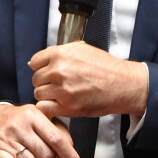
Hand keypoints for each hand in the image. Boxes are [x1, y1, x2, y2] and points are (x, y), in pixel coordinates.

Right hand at [0, 102, 82, 157]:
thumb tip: (68, 156)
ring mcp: (6, 138)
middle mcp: (19, 125)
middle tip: (38, 149)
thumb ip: (60, 134)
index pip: (56, 139)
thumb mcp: (43, 119)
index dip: (70, 155)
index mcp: (34, 115)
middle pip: (45, 155)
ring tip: (24, 151)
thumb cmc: (23, 121)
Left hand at [30, 40, 147, 119]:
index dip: (40, 67)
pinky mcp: (67, 107)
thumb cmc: (106, 68)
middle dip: (44, 81)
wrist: (123, 85)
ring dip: (47, 95)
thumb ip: (60, 52)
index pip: (34, 61)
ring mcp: (62, 90)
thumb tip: (41, 59)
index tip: (46, 71)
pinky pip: (44, 108)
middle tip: (56, 84)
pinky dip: (49, 108)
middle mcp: (59, 71)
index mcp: (61, 54)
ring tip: (60, 94)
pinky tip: (59, 104)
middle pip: (36, 79)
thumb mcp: (82, 49)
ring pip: (38, 93)